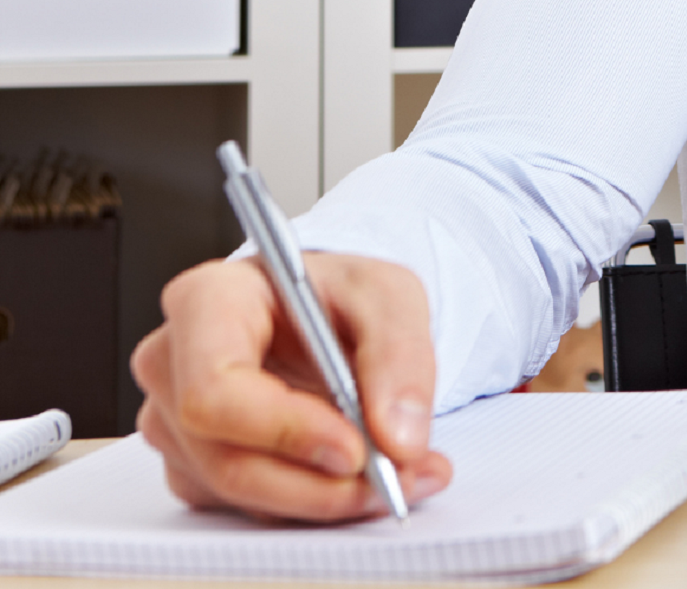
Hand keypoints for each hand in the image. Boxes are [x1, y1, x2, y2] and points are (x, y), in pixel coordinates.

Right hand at [132, 254, 452, 520]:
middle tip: (396, 480)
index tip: (355, 450)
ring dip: (325, 499)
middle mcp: (173, 364)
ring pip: (239, 493)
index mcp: (206, 300)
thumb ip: (400, 356)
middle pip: (226, 458)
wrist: (326, 311)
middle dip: (318, 484)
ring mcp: (173, 421)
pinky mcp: (192, 466)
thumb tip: (397, 439)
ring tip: (401, 476)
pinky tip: (363, 480)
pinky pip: (246, 506)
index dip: (285, 431)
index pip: (215, 389)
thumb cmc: (340, 292)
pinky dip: (312, 503)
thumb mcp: (388, 295)